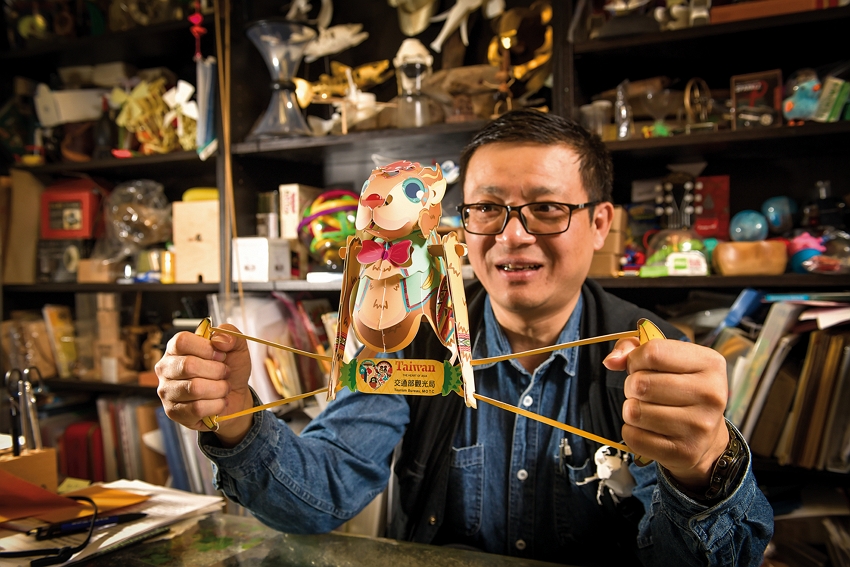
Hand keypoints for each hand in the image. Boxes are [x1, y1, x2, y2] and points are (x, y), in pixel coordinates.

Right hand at [155, 324, 253, 445]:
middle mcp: (166, 368)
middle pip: (188, 366)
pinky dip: (216, 405)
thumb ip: (230, 334)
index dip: (206, 348)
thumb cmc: (230, 370)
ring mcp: (166, 391)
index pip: (182, 341)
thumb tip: (219, 340)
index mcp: (176, 348)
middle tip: (225, 374)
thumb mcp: (236, 347)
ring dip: (219, 389)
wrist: (235, 397)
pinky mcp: (173, 412)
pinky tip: (218, 402)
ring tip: (223, 388)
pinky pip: (197, 408)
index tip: (221, 355)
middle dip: (217, 371)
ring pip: (195, 389)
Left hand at [603, 338, 729, 493]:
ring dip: (632, 409)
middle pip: (641, 383)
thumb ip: (633, 348)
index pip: (653, 352)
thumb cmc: (680, 388)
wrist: (705, 436)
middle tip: (644, 392)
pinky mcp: (684, 453)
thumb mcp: (666, 359)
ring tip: (648, 410)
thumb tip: (611, 361)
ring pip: (635, 411)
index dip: (636, 359)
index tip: (641, 367)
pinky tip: (649, 429)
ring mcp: (699, 427)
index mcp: (710, 363)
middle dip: (632, 386)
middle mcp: (711, 394)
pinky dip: (632, 432)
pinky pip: (634, 437)